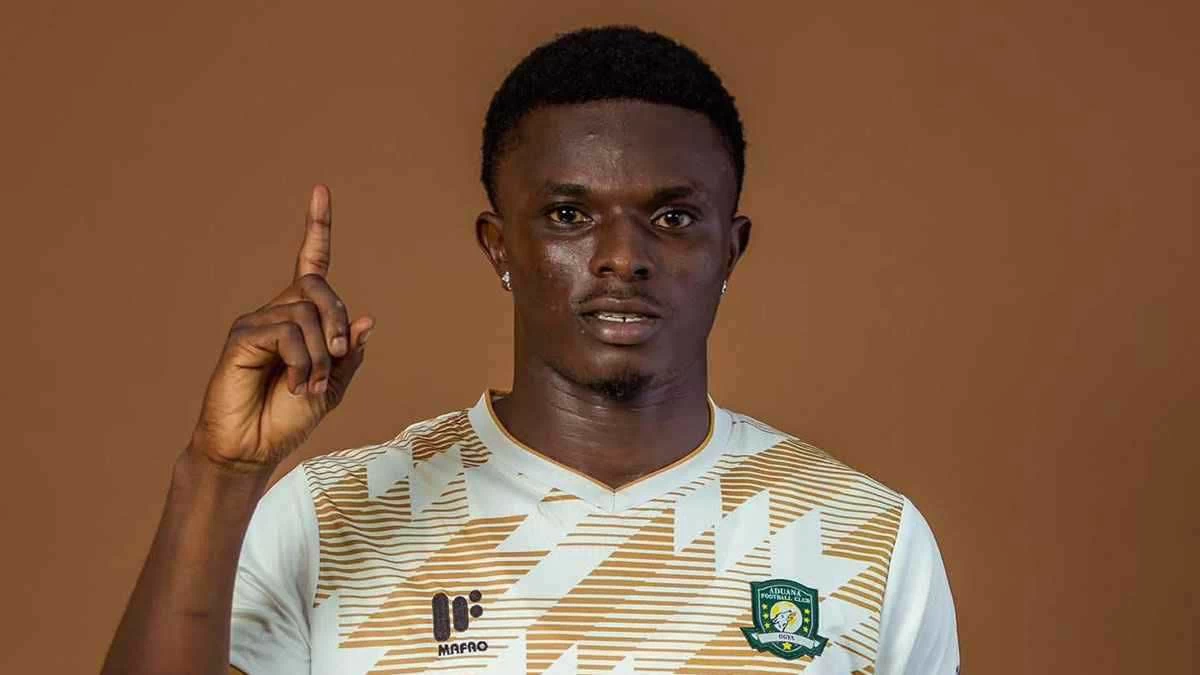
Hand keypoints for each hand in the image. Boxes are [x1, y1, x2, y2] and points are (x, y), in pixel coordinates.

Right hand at [188, 184, 374, 470]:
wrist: (253, 448)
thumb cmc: (288, 417)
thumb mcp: (332, 386)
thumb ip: (347, 354)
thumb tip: (366, 320)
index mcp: (301, 319)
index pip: (311, 263)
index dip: (317, 227)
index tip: (321, 191)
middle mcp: (277, 312)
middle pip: (318, 286)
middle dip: (337, 320)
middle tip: (335, 357)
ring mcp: (257, 323)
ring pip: (306, 314)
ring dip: (319, 355)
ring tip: (309, 384)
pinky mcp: (241, 337)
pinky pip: (285, 332)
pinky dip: (300, 361)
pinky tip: (293, 383)